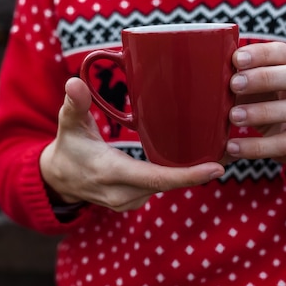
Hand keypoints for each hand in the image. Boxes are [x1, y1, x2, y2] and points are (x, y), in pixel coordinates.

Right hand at [40, 77, 224, 211]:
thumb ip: (75, 104)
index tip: (217, 168)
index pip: (156, 179)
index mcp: (110, 172)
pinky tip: (190, 162)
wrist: (58, 180)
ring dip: (188, 174)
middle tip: (228, 149)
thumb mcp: (68, 124)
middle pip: (169, 183)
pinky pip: (159, 190)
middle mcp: (122, 193)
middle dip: (198, 171)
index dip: (188, 176)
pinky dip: (175, 177)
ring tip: (215, 153)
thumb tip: (74, 82)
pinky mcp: (132, 202)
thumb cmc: (67, 148)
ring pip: (166, 187)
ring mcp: (127, 202)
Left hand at [224, 42, 285, 189]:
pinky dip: (257, 147)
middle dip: (265, 78)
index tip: (236, 59)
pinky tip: (233, 146)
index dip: (262, 54)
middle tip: (234, 84)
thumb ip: (235, 76)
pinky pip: (284, 144)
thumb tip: (200, 67)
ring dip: (263, 112)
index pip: (283, 52)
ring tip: (233, 116)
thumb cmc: (262, 100)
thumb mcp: (251, 86)